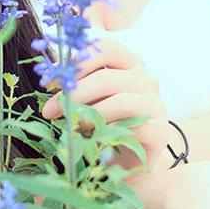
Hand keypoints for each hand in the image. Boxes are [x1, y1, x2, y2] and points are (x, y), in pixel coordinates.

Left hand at [40, 36, 169, 169]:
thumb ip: (79, 83)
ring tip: (70, 126)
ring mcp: (156, 104)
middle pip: (106, 78)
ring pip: (118, 102)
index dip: (76, 61)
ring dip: (88, 115)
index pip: (106, 48)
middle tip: (49, 110)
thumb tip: (51, 80)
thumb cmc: (105, 122)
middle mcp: (146, 79)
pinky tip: (93, 139)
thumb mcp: (91, 97)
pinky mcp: (160, 131)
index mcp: (130, 62)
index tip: (50, 81)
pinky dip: (108, 133)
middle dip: (73, 94)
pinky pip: (131, 128)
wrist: (128, 160)